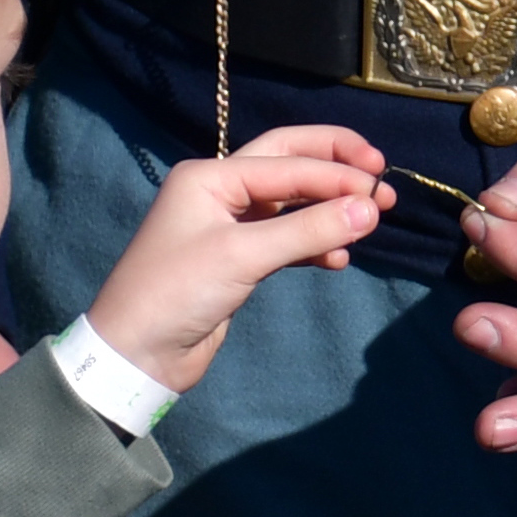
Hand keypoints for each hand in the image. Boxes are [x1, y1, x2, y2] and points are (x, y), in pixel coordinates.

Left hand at [86, 126, 392, 394]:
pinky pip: (288, 239)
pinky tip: (339, 258)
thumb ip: (308, 230)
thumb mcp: (243, 256)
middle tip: (380, 176)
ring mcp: (229, 226)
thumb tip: (370, 210)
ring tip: (372, 220)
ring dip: (330, 209)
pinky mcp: (239, 260)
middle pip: (290, 164)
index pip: (287, 162)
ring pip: (292, 204)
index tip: (380, 190)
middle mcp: (220, 192)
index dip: (336, 173)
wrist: (136, 354)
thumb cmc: (178, 292)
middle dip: (336, 169)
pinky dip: (316, 244)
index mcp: (211, 177)